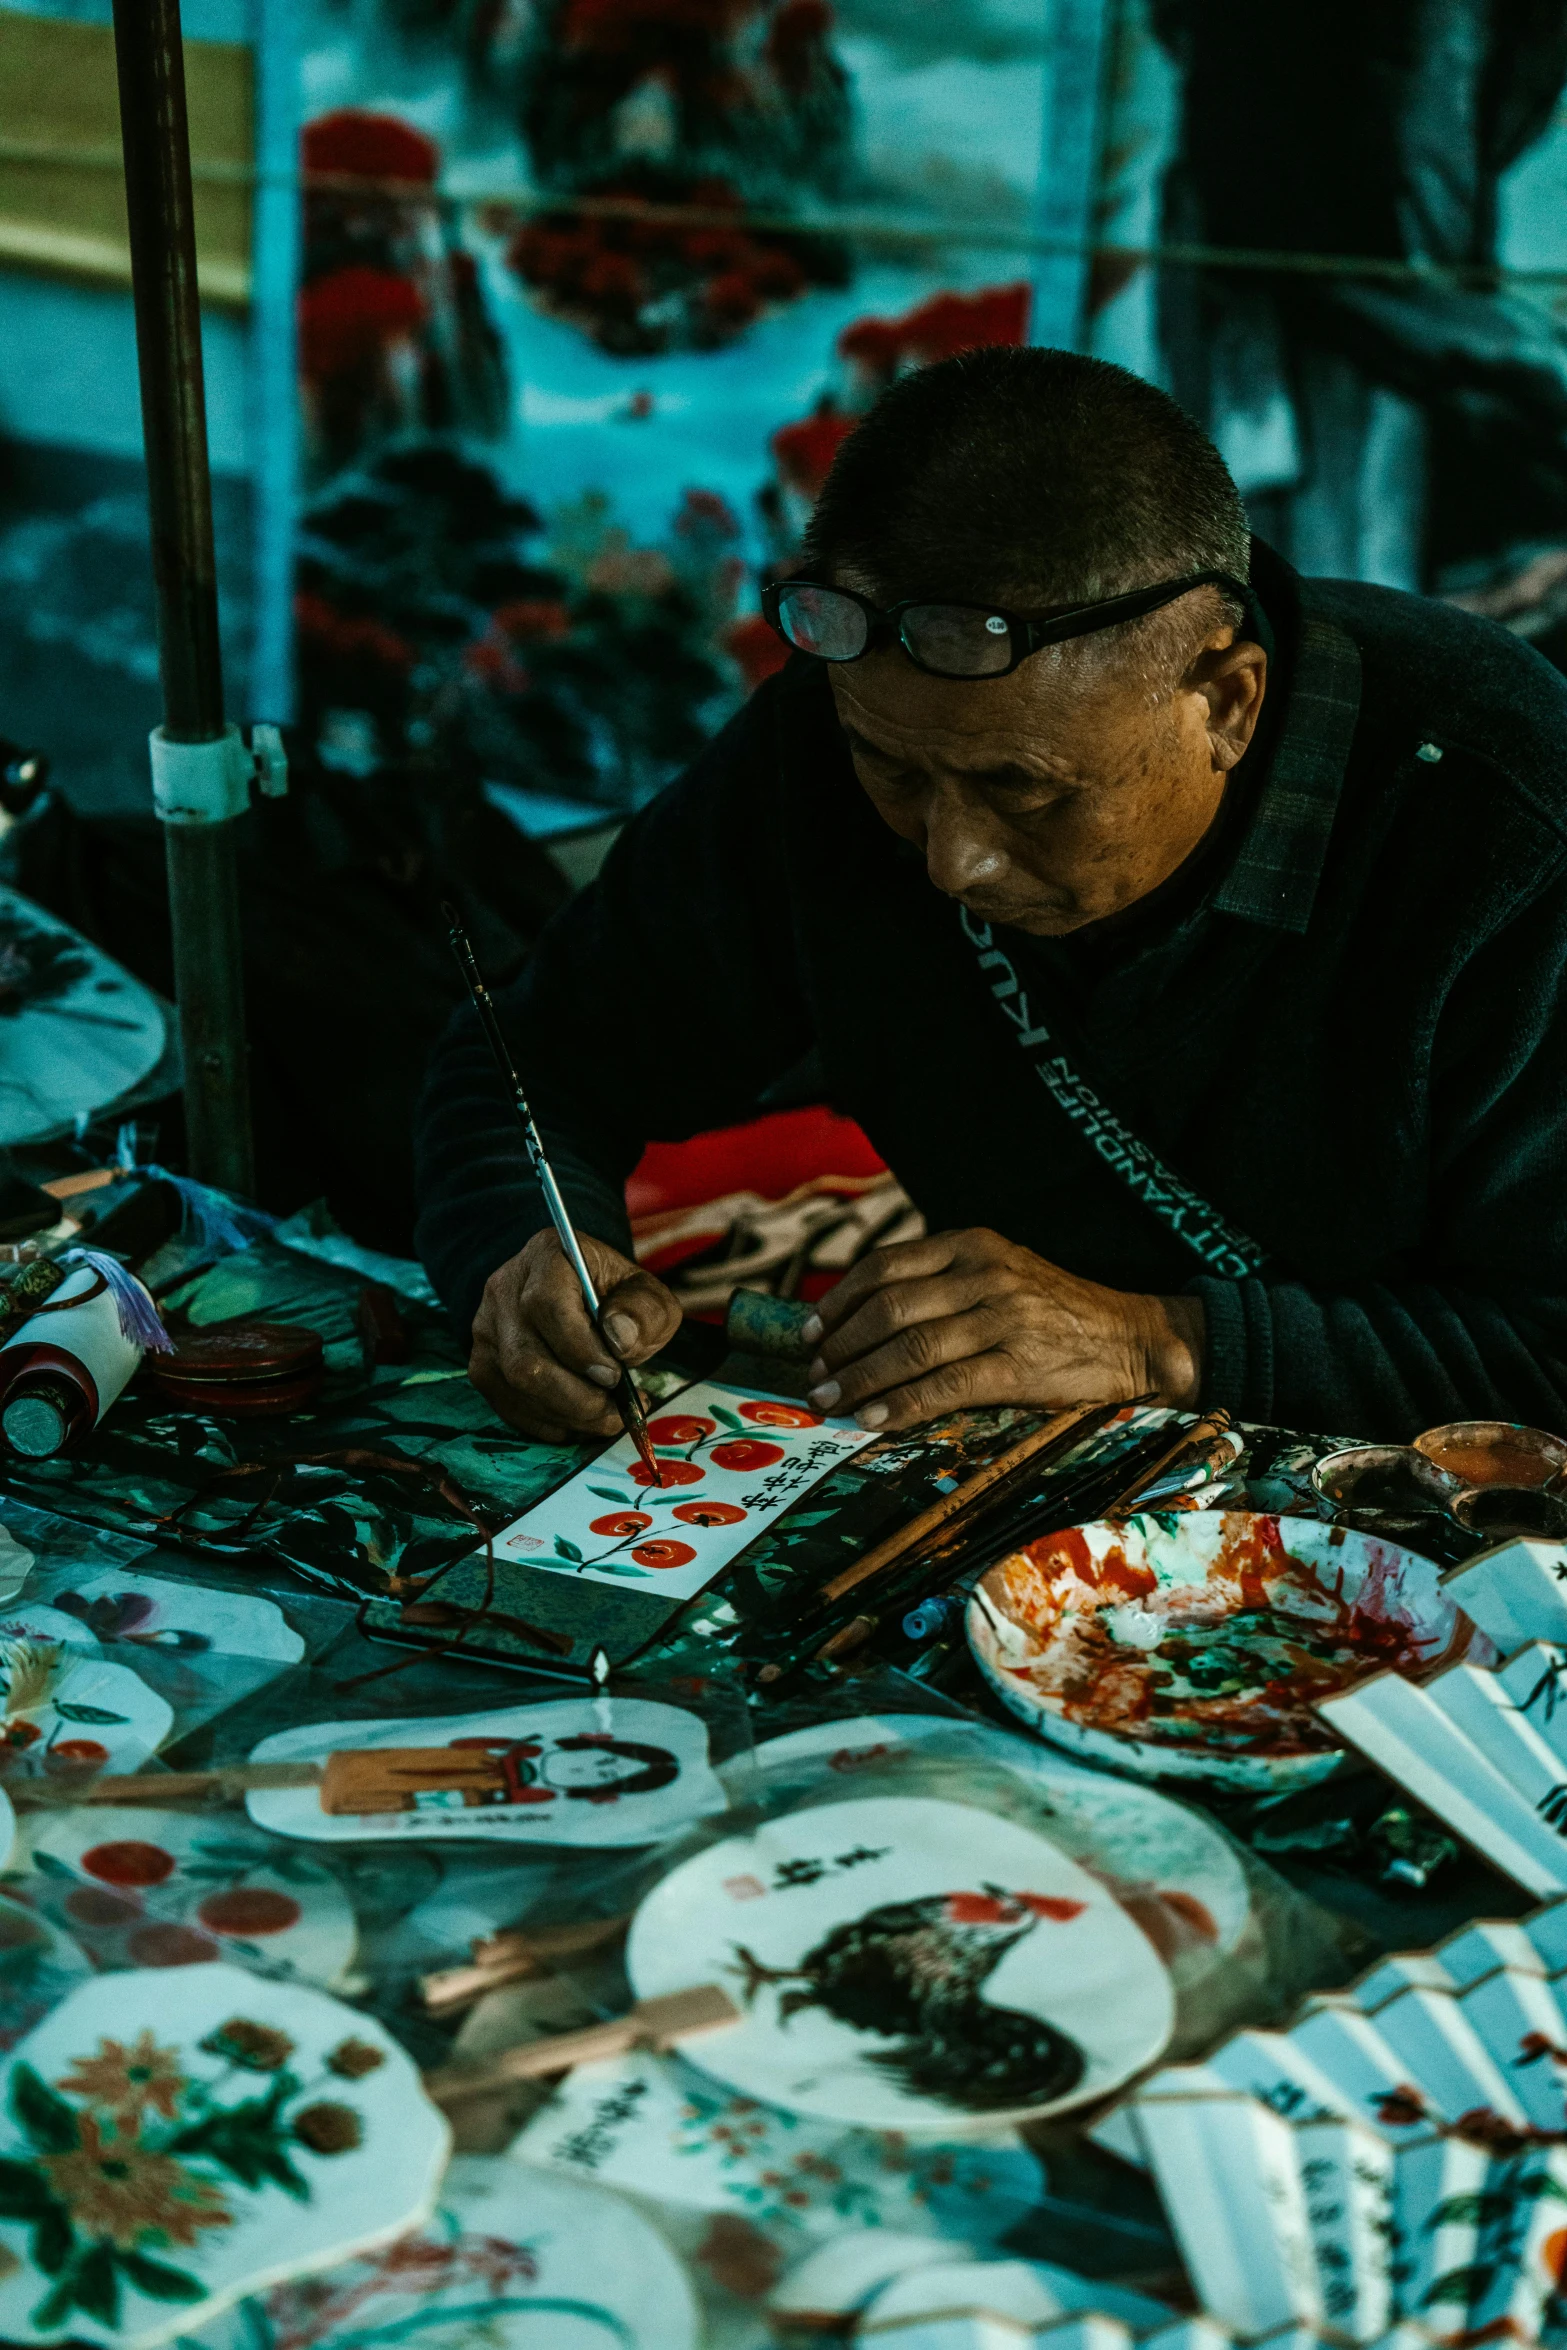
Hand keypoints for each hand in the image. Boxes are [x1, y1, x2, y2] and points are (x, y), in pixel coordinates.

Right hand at [470, 1228, 680, 1441]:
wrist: (581, 1300)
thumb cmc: (616, 1297)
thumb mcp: (647, 1295)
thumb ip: (644, 1312)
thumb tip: (620, 1340)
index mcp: (545, 1256)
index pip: (546, 1304)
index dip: (580, 1349)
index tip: (615, 1376)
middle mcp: (503, 1289)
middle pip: (525, 1357)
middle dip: (578, 1397)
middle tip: (618, 1410)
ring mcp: (486, 1330)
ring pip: (515, 1387)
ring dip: (569, 1415)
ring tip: (608, 1416)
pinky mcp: (483, 1365)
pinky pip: (510, 1408)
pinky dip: (551, 1423)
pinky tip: (582, 1419)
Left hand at [801, 1227, 1203, 1432]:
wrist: (1135, 1339)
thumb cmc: (1057, 1313)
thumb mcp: (1001, 1274)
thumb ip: (942, 1285)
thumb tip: (863, 1322)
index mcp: (973, 1245)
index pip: (885, 1265)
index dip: (839, 1301)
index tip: (811, 1332)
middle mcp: (985, 1273)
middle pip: (888, 1307)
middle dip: (840, 1345)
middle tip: (815, 1375)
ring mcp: (1004, 1318)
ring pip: (909, 1347)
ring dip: (859, 1378)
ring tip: (830, 1400)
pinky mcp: (1021, 1366)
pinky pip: (945, 1386)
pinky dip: (901, 1405)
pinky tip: (873, 1420)